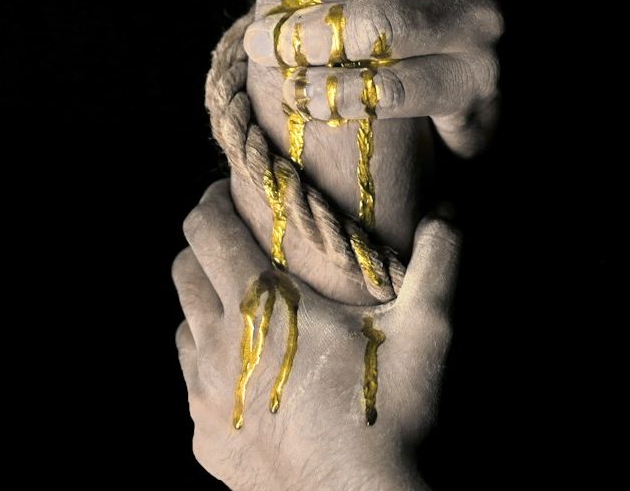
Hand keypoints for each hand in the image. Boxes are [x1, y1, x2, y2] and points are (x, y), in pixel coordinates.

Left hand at [175, 181, 459, 490]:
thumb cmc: (388, 416)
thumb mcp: (425, 333)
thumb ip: (437, 264)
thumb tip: (447, 214)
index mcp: (259, 305)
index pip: (205, 227)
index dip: (214, 199)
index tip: (235, 191)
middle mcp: (217, 344)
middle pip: (183, 267)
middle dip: (205, 244)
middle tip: (241, 241)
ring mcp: (204, 395)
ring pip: (182, 324)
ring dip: (205, 305)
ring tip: (246, 306)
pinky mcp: (205, 437)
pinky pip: (192, 382)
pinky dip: (211, 364)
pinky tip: (250, 370)